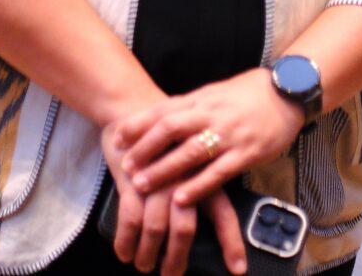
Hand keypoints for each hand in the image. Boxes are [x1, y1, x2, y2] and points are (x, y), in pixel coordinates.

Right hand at [101, 122, 246, 273]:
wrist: (135, 103)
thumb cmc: (171, 130)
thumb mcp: (196, 147)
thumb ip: (206, 176)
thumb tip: (213, 211)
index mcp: (205, 169)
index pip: (222, 210)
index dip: (230, 240)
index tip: (237, 270)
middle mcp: (183, 175)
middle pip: (185, 226)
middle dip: (177, 258)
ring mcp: (157, 178)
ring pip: (157, 226)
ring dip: (149, 253)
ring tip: (143, 266)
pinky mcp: (131, 177)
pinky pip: (130, 217)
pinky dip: (126, 239)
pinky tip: (124, 253)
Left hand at [115, 67, 304, 207]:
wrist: (287, 91)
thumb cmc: (251, 92)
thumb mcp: (218, 92)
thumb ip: (194, 105)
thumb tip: (163, 116)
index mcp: (203, 98)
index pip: (165, 108)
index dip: (139, 123)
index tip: (117, 135)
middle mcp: (212, 113)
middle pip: (171, 128)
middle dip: (145, 147)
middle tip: (125, 165)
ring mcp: (229, 133)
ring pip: (190, 151)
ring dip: (163, 169)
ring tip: (141, 185)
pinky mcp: (246, 152)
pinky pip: (218, 171)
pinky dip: (197, 185)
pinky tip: (180, 199)